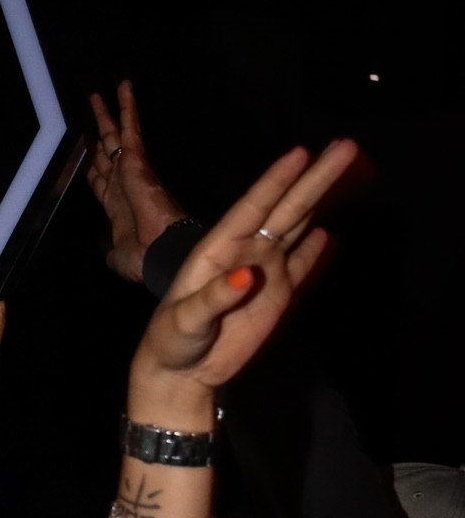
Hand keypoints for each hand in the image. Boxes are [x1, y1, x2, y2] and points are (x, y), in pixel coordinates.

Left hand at [87, 82, 186, 284]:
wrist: (160, 254)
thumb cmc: (141, 259)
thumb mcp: (116, 257)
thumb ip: (110, 250)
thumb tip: (107, 251)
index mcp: (116, 206)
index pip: (102, 178)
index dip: (94, 163)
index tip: (88, 151)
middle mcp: (121, 183)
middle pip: (105, 151)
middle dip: (97, 131)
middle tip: (92, 108)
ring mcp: (129, 170)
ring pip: (115, 133)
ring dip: (107, 112)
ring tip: (98, 90)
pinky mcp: (137, 161)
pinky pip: (130, 127)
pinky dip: (127, 106)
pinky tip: (123, 85)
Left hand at [131, 139, 356, 422]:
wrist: (181, 373)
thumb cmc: (172, 341)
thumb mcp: (184, 321)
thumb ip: (213, 298)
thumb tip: (247, 276)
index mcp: (219, 250)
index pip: (252, 208)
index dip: (276, 181)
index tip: (301, 152)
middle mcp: (246, 252)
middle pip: (286, 209)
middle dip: (316, 178)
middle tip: (346, 145)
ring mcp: (264, 271)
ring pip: (298, 227)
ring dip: (321, 200)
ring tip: (345, 171)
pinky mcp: (277, 296)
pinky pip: (302, 268)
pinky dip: (317, 252)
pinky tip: (331, 233)